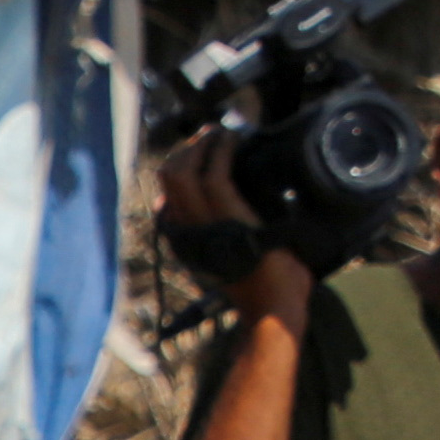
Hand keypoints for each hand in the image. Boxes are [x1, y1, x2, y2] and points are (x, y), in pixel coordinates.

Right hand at [155, 130, 311, 321]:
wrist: (272, 306)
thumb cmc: (262, 288)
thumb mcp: (235, 260)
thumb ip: (225, 239)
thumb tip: (240, 215)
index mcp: (184, 241)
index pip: (168, 196)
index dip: (180, 169)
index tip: (199, 153)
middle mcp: (184, 230)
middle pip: (167, 178)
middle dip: (186, 151)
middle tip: (209, 136)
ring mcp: (202, 222)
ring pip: (180, 171)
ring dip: (200, 145)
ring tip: (219, 133)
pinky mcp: (224, 212)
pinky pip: (213, 171)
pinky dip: (220, 149)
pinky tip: (232, 139)